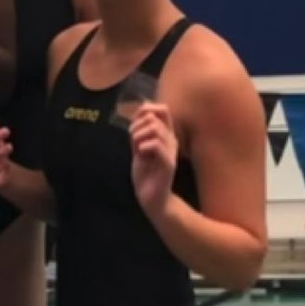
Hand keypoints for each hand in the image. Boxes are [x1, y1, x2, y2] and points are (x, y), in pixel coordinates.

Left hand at [130, 102, 177, 216]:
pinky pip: (157, 144)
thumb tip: (142, 108)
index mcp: (166, 134)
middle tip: (132, 141)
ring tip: (136, 149)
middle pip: (154, 118)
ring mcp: (171, 151)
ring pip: (155, 129)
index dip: (146, 110)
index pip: (163, 109)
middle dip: (137, 126)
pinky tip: (140, 155)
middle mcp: (171, 140)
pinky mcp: (169, 163)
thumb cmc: (145, 172)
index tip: (134, 125)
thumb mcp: (138, 146)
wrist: (150, 196)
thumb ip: (139, 129)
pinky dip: (143, 146)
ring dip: (139, 136)